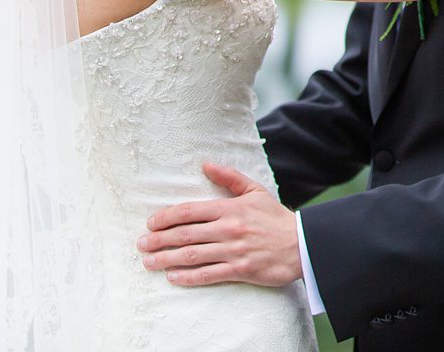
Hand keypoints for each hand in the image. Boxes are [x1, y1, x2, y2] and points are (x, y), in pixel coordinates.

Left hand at [138, 162, 301, 287]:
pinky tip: (172, 277)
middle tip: (141, 244)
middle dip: (159, 240)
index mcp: (231, 208)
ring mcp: (234, 250)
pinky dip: (187, 277)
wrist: (302, 244)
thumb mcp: (255, 191)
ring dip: (167, 259)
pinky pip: (208, 275)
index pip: (191, 211)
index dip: (167, 217)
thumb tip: (205, 165)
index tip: (150, 223)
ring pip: (192, 255)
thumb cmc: (275, 218)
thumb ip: (229, 178)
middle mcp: (229, 228)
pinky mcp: (240, 270)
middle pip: (186, 234)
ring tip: (149, 262)